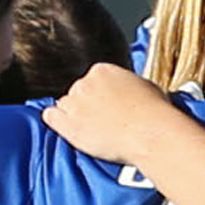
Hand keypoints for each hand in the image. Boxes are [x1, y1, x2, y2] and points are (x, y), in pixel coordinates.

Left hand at [41, 63, 179, 165]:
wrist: (151, 134)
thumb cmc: (154, 113)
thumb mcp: (144, 86)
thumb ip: (125, 85)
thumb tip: (126, 90)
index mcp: (102, 70)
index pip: (91, 80)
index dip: (99, 95)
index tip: (107, 105)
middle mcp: (84, 83)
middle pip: (76, 93)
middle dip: (87, 106)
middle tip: (102, 120)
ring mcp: (74, 103)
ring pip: (64, 106)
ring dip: (74, 116)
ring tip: (92, 129)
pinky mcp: (68, 125)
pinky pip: (50, 117)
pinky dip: (57, 122)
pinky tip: (70, 129)